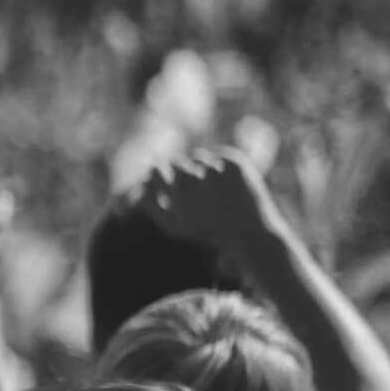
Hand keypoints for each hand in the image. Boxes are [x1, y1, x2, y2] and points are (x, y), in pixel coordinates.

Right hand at [135, 149, 288, 262]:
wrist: (252, 235)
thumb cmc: (209, 232)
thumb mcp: (174, 226)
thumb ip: (151, 206)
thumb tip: (137, 186)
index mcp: (173, 199)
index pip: (156, 171)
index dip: (159, 170)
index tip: (166, 174)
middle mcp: (191, 184)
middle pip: (176, 163)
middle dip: (180, 168)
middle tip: (192, 180)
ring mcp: (214, 174)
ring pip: (198, 157)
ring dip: (202, 167)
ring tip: (215, 191)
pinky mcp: (234, 166)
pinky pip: (220, 155)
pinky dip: (221, 165)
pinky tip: (229, 185)